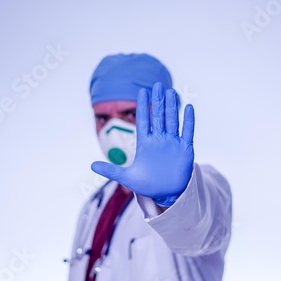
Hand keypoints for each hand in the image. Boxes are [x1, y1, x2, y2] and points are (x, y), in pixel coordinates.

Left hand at [91, 82, 194, 206]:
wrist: (166, 195)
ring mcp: (172, 143)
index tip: (142, 91)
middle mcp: (159, 140)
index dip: (143, 106)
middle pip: (158, 116)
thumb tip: (92, 165)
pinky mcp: (185, 149)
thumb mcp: (127, 178)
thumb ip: (111, 170)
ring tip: (171, 91)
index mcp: (145, 143)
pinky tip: (189, 108)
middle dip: (158, 101)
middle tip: (157, 85)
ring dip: (173, 107)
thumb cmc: (147, 185)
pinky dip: (188, 120)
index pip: (144, 121)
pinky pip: (187, 132)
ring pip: (172, 120)